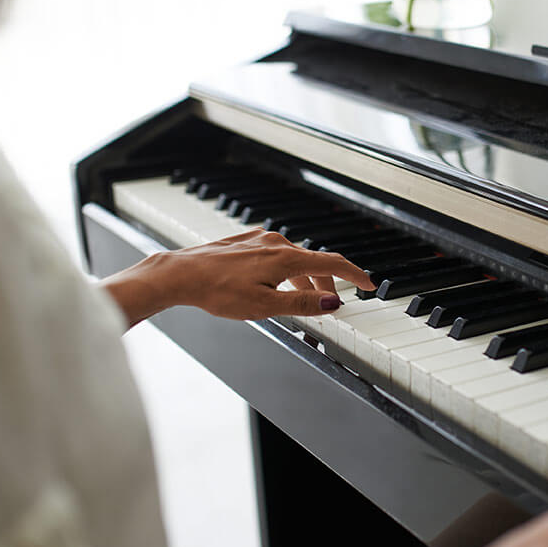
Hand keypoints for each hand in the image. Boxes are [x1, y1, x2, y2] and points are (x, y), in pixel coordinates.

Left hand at [101, 229, 374, 326]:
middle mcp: (276, 243)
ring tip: (297, 301)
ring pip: (292, 260)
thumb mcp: (264, 307)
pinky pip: (274, 255)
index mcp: (286, 258)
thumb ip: (301, 305)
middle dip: (325, 286)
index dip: (354, 275)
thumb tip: (333, 304)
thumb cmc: (217, 292)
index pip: (332, 264)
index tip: (368, 284)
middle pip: (313, 264)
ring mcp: (259, 240)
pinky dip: (283, 270)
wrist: (179, 274)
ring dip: (302, 281)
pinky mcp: (243, 241)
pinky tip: (272, 283)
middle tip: (330, 306)